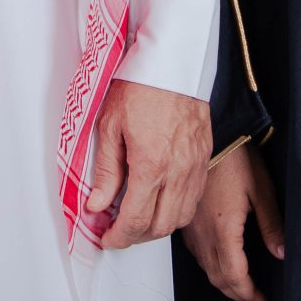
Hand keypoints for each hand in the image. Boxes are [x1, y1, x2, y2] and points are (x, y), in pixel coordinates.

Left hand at [85, 80, 212, 250]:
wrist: (172, 63)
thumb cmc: (140, 86)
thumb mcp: (109, 125)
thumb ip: (106, 170)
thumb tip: (96, 204)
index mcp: (151, 164)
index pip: (136, 220)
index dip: (119, 236)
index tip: (107, 237)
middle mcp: (177, 171)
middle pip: (159, 226)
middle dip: (136, 237)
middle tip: (117, 230)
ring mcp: (194, 167)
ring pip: (180, 218)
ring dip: (157, 227)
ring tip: (137, 219)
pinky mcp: (204, 159)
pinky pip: (193, 199)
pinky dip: (176, 211)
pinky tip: (161, 202)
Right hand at [181, 142, 283, 300]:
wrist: (211, 132)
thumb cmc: (234, 154)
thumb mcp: (261, 188)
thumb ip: (272, 224)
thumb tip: (281, 252)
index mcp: (223, 228)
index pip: (234, 276)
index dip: (248, 293)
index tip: (261, 299)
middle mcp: (202, 232)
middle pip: (218, 278)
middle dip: (237, 293)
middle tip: (253, 298)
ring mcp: (191, 225)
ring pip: (205, 268)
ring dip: (222, 282)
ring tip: (240, 285)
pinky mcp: (186, 218)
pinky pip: (195, 253)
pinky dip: (209, 265)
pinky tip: (220, 261)